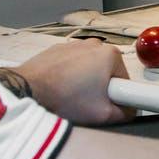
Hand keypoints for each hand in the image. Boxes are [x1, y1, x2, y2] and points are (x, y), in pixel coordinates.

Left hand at [15, 39, 132, 125]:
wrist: (28, 90)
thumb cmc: (65, 98)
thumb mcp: (103, 114)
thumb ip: (125, 113)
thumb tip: (130, 111)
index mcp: (111, 55)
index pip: (125, 80)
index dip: (119, 96)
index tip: (106, 105)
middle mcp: (95, 44)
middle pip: (107, 72)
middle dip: (100, 88)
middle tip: (88, 103)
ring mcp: (74, 45)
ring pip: (89, 68)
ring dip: (84, 81)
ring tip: (71, 96)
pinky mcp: (58, 50)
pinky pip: (71, 65)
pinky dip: (68, 76)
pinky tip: (60, 88)